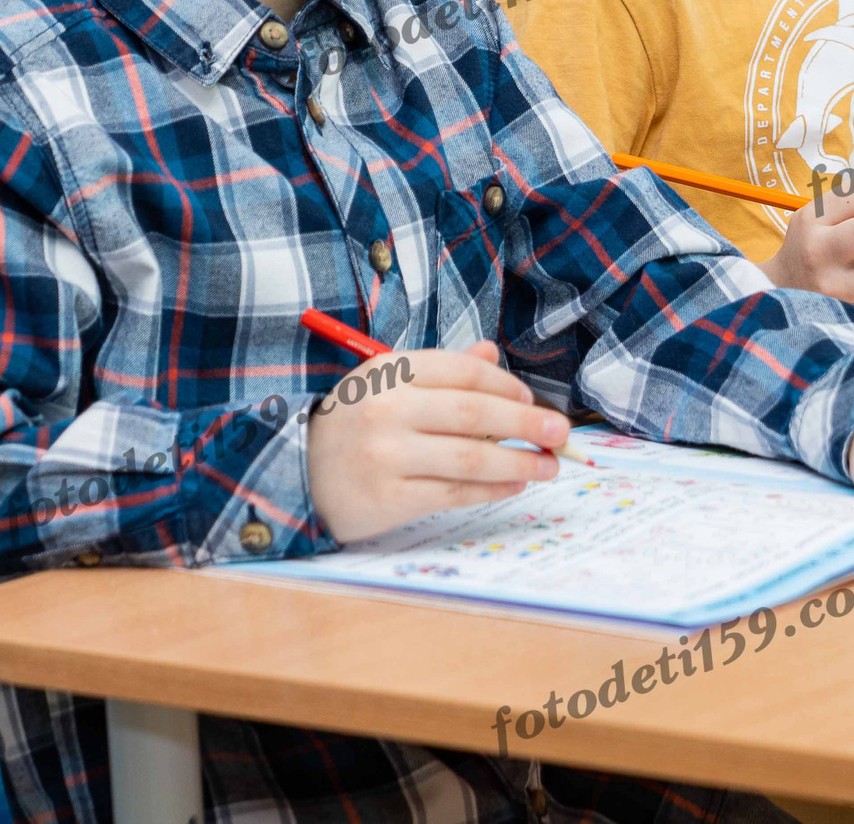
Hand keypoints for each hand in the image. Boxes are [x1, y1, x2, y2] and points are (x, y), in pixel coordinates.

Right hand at [305, 343, 571, 543]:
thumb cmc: (352, 424)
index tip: (531, 399)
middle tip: (561, 432)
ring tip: (547, 466)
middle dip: (526, 422)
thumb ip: (442, 370)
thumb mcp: (388, 385)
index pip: (464, 372)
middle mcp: (386, 409)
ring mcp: (385, 455)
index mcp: (389, 371)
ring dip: (518, 462)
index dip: (506, 386)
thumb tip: (492, 354)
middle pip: (474, 413)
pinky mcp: (386, 498)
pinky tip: (513, 485)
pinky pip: (452, 493)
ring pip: (469, 457)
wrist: (292, 472)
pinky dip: (490, 489)